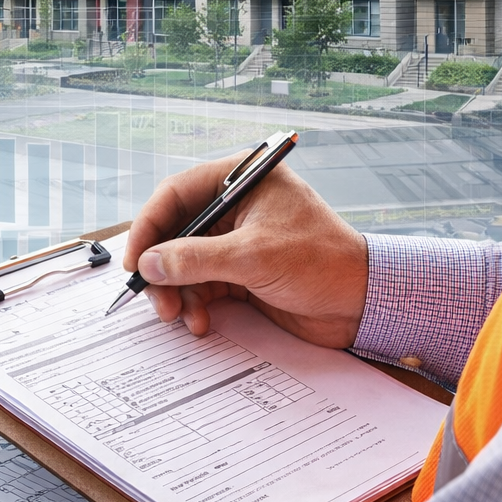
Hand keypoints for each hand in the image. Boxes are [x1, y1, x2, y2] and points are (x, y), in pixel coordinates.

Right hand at [123, 157, 368, 347]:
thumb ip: (196, 259)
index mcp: (241, 180)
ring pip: (184, 263)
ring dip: (177, 292)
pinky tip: (200, 322)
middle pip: (175, 231)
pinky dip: (195, 303)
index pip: (176, 193)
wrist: (365, 303)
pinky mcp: (242, 272)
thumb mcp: (253, 257)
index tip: (136, 259)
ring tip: (181, 316)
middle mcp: (235, 206)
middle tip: (155, 299)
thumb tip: (149, 263)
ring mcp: (237, 240)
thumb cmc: (322, 262)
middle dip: (162, 268)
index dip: (149, 226)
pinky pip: (202, 284)